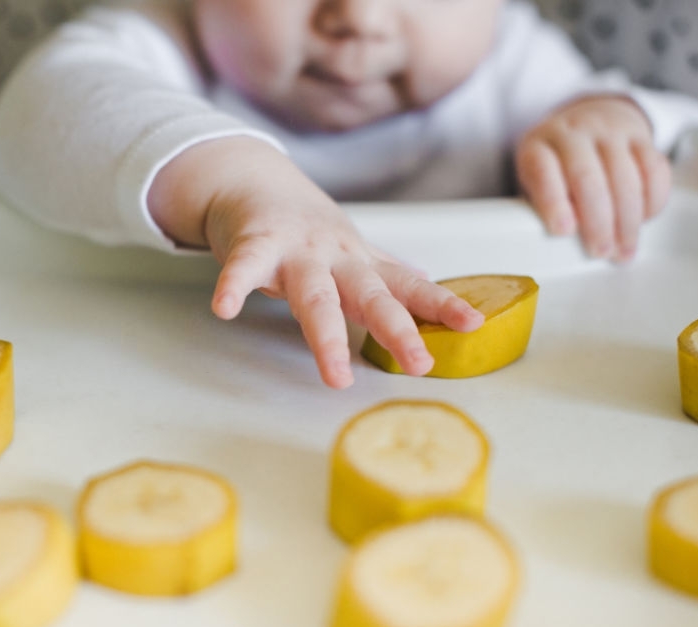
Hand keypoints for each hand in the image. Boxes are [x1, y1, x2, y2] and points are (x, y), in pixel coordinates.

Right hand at [148, 137, 483, 388]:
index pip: (407, 287)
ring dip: (326, 337)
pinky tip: (225, 309)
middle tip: (419, 364)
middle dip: (396, 330)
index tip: (473, 325)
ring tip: (336, 376)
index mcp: (358, 263)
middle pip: (370, 296)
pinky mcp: (253, 243)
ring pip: (313, 296)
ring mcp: (295, 251)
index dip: (440, 305)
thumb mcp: (350, 249)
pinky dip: (233, 287)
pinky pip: (243, 268)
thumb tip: (426, 282)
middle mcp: (334, 257)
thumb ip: (384, 269)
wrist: (251, 179)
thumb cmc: (301, 226)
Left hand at [516, 95, 671, 261]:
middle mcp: (574, 133)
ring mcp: (610, 132)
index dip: (553, 203)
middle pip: (588, 178)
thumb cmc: (556, 163)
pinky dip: (652, 200)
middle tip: (601, 251)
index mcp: (538, 146)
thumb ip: (543, 204)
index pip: (543, 172)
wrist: (588, 120)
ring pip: (625, 177)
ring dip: (627, 221)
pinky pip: (654, 170)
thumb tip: (566, 238)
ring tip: (623, 249)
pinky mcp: (642, 137)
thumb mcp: (535, 180)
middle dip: (597, 222)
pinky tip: (644, 220)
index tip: (563, 231)